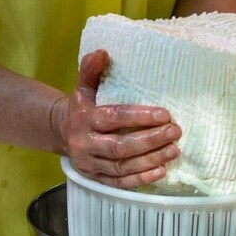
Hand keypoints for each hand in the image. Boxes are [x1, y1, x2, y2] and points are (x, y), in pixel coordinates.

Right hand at [58, 50, 182, 187]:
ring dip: (150, 159)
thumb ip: (91, 69)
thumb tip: (103, 52)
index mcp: (83, 119)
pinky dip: (141, 179)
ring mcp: (90, 164)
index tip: (164, 114)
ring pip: (122, 166)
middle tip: (175, 132)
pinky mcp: (96, 179)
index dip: (139, 117)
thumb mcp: (83, 87)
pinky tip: (161, 171)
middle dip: (150, 140)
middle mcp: (85, 144)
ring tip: (174, 150)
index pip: (114, 118)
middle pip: (120, 147)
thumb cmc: (81, 107)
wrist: (61, 133)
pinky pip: (119, 183)